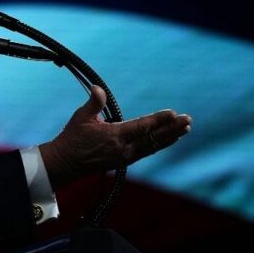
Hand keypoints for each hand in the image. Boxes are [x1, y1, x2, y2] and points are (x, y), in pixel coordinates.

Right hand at [39, 85, 191, 188]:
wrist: (65, 163)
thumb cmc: (72, 138)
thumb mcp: (81, 118)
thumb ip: (94, 103)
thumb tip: (99, 89)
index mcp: (113, 137)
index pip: (142, 127)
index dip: (158, 120)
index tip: (173, 113)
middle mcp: (123, 149)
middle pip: (153, 138)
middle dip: (172, 129)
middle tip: (188, 121)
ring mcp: (124, 157)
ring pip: (153, 146)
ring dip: (170, 137)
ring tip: (185, 129)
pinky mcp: (123, 161)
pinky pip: (146, 151)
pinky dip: (159, 144)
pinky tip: (168, 139)